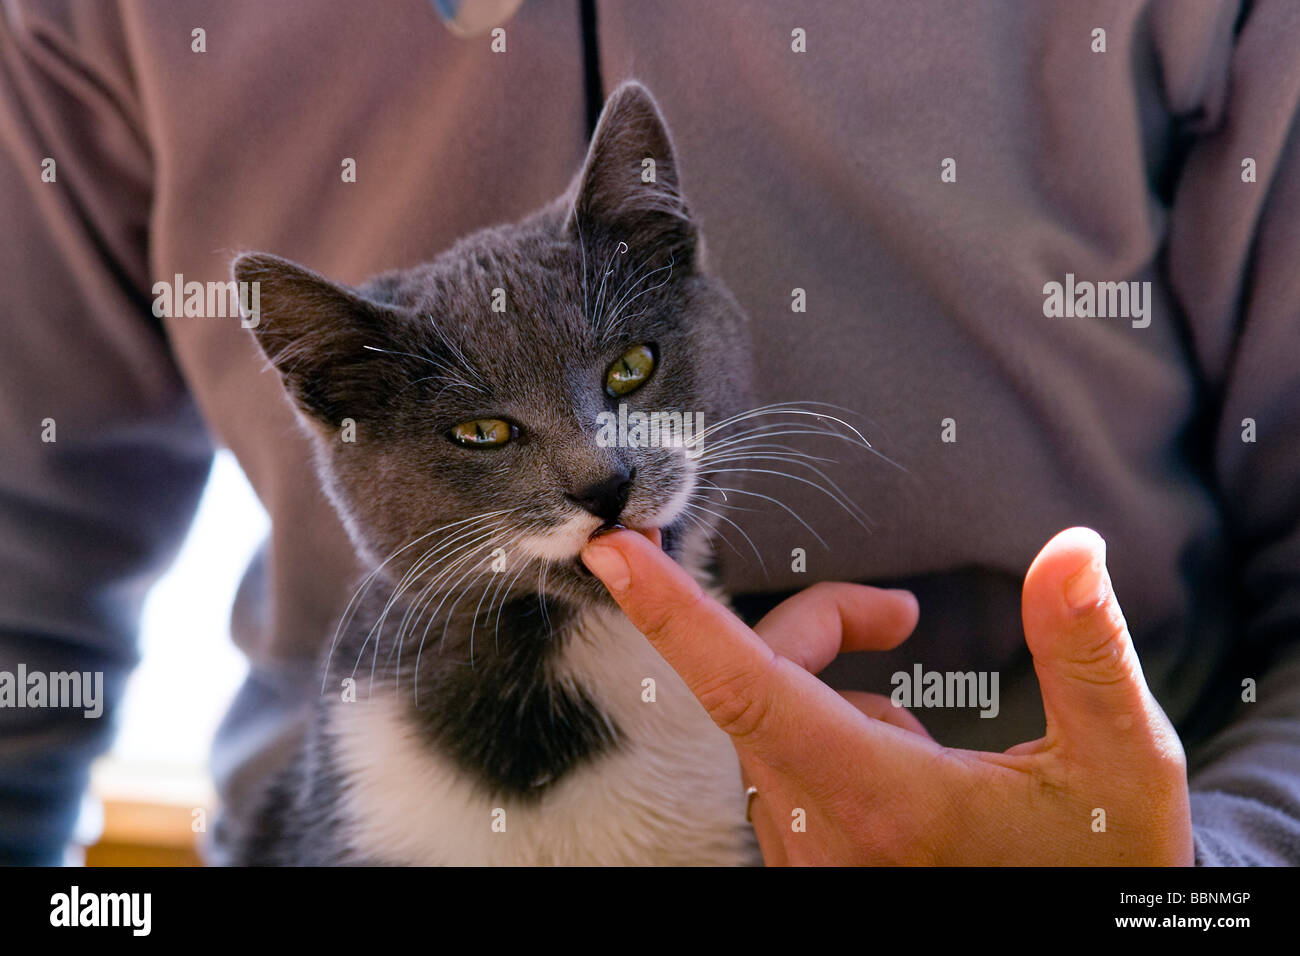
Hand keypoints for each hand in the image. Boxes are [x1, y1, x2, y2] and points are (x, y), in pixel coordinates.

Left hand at [580, 526, 1192, 864]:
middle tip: (899, 614)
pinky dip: (825, 731)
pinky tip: (900, 765)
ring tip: (924, 725)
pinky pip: (780, 764)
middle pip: (761, 682)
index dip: (674, 615)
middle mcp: (818, 832)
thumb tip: (1072, 548)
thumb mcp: (1122, 765)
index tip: (614, 553)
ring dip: (829, 683)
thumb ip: (1087, 652)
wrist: (1085, 941)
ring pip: (768, 721)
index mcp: (881, 802)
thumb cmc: (1100, 868)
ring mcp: (803, 853)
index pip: (747, 689)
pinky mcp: (804, 859)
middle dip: (819, 625)